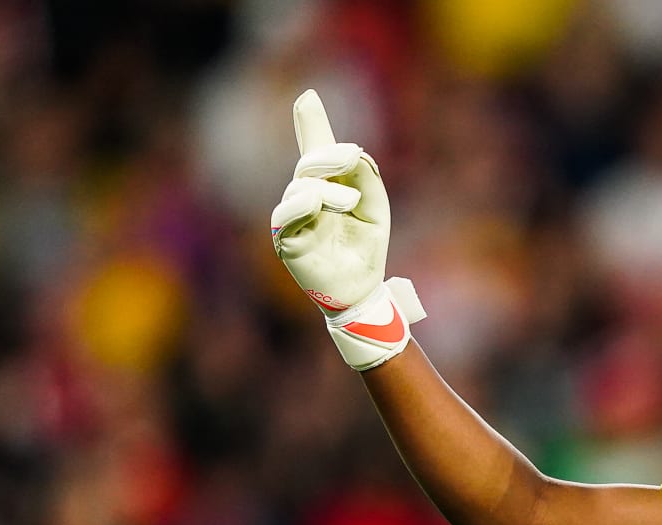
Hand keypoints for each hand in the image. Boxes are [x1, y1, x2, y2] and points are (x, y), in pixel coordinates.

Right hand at [269, 89, 423, 369]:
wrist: (362, 289)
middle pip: (310, 164)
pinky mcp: (287, 240)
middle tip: (352, 156)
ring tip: (350, 201)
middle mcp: (306, 197)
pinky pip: (288, 214)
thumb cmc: (366, 248)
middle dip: (329, 154)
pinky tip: (319, 203)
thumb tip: (353, 150)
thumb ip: (365, 176)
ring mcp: (294, 217)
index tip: (308, 98)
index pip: (315, 149)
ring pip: (301, 186)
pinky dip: (304, 203)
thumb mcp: (375, 207)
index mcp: (328, 186)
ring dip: (327, 186)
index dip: (311, 124)